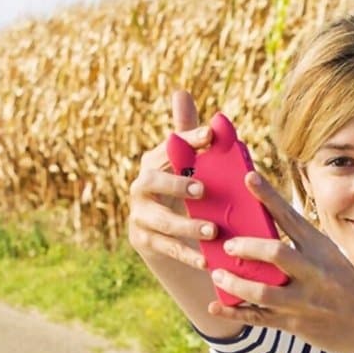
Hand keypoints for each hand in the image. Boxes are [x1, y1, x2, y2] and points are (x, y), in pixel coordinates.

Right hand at [127, 90, 216, 269]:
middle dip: (175, 185)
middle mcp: (141, 187)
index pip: (168, 147)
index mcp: (154, 163)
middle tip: (203, 189)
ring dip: (187, 225)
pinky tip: (206, 260)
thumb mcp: (187, 164)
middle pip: (151, 181)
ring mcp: (140, 215)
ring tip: (213, 230)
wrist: (164, 231)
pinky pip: (166, 248)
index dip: (188, 140)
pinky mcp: (144, 240)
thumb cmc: (182, 187)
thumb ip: (188, 135)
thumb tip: (181, 92)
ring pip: (162, 221)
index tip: (210, 135)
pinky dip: (186, 254)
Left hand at [207, 171, 353, 352]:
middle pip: (276, 253)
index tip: (248, 178)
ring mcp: (304, 300)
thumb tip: (261, 225)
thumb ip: (301, 244)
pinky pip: (259, 318)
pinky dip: (234, 313)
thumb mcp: (330, 256)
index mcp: (320, 248)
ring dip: (235, 282)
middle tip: (227, 244)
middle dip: (247, 247)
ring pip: (262, 291)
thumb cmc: (343, 283)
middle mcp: (313, 272)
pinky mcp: (296, 324)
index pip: (290, 217)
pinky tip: (216, 306)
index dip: (267, 196)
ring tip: (217, 273)